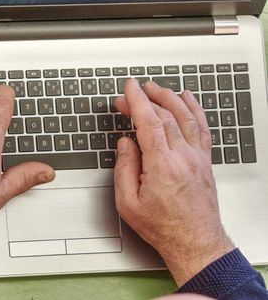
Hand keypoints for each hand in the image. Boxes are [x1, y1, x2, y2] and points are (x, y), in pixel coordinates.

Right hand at [114, 79, 233, 286]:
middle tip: (132, 94)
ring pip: (186, 116)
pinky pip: (202, 127)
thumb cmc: (163, 226)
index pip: (149, 122)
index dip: (137, 101)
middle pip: (165, 115)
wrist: (194, 242)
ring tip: (156, 88)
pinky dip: (195, 108)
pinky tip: (188, 98)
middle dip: (146, 99)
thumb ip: (124, 169)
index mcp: (162, 166)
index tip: (129, 88)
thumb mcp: (128, 203)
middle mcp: (183, 157)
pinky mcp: (204, 161)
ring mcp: (197, 157)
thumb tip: (125, 143)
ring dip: (170, 97)